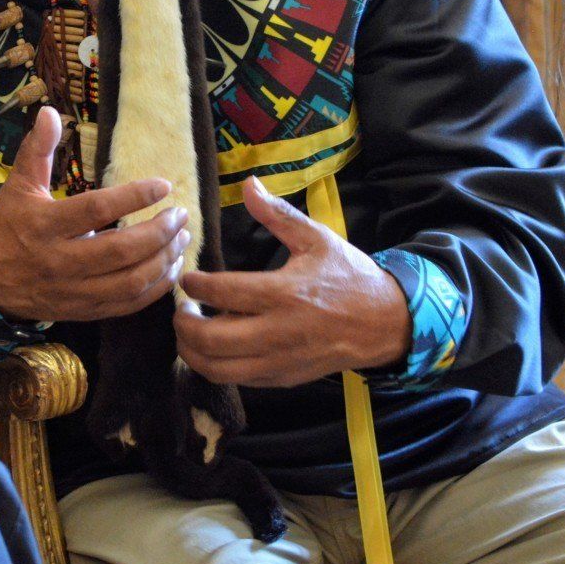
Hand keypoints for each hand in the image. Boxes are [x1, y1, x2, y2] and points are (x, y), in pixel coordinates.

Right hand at [0, 107, 188, 322]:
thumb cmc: (9, 226)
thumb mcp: (18, 185)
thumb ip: (37, 150)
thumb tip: (49, 112)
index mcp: (44, 225)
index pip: (96, 209)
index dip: (133, 196)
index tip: (162, 185)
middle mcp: (60, 261)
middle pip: (121, 250)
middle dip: (159, 232)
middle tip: (180, 214)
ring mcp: (73, 290)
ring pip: (130, 281)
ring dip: (164, 260)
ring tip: (182, 238)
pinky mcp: (84, 311)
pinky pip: (127, 304)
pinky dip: (155, 288)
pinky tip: (169, 269)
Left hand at [175, 175, 410, 388]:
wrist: (385, 324)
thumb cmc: (348, 276)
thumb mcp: (317, 239)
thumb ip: (278, 214)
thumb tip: (248, 184)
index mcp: (285, 294)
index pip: (224, 293)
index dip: (195, 285)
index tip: (185, 277)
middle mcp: (279, 332)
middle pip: (211, 339)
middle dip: (183, 324)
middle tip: (179, 307)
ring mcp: (280, 361)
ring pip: (217, 368)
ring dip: (191, 350)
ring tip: (189, 328)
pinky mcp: (282, 378)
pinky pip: (236, 379)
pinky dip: (213, 365)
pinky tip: (211, 345)